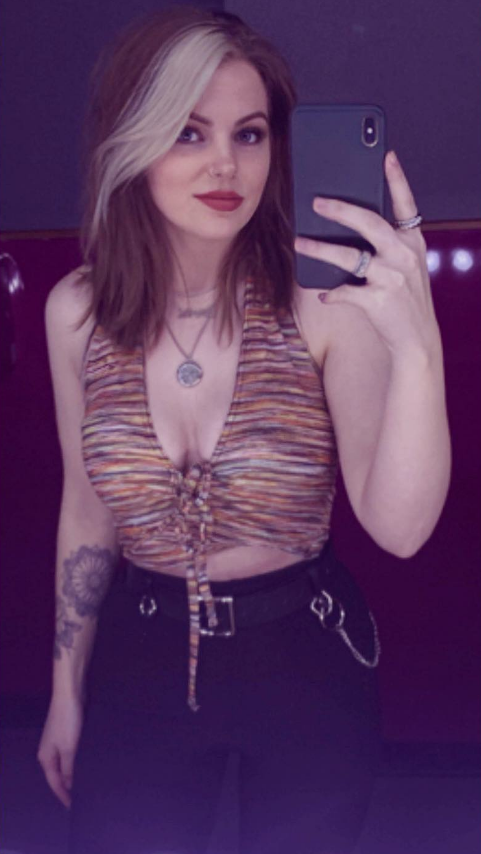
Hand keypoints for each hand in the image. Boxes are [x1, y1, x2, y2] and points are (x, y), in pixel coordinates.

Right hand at [37, 695, 83, 808]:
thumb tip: (68, 785)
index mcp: (46, 757)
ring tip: (83, 785)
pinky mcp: (66, 733)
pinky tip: (84, 764)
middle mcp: (48, 751)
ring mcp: (57, 742)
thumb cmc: (68, 720)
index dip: (63, 795)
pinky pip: (69, 754)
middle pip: (57, 774)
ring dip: (72, 774)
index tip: (72, 807)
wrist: (70, 694)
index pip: (54, 782)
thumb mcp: (69, 747)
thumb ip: (69, 768)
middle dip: (67, 787)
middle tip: (79, 799)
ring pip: (64, 764)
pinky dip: (75, 762)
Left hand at [294, 151, 438, 354]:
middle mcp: (404, 254)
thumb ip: (386, 245)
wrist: (416, 339)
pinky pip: (345, 292)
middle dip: (340, 209)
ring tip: (299, 241)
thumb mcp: (406, 266)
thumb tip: (345, 227)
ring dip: (319, 248)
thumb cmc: (405, 298)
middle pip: (369, 222)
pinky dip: (332, 293)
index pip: (406, 204)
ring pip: (349, 256)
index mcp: (412, 241)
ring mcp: (392, 277)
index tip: (386, 155)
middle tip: (316, 202)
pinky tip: (323, 293)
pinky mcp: (378, 301)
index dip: (397, 178)